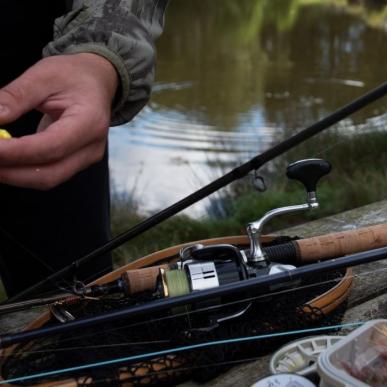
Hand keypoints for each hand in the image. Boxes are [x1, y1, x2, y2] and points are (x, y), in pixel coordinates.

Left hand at [0, 53, 117, 189]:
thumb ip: (17, 96)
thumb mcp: (44, 75)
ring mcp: (86, 158)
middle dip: (11, 172)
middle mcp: (92, 147)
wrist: (98, 83)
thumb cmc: (74, 75)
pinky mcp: (77, 162)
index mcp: (90, 122)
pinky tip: (5, 160)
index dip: (17, 152)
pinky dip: (23, 171)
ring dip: (14, 175)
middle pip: (50, 173)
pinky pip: (48, 174)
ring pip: (48, 178)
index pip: (52, 146)